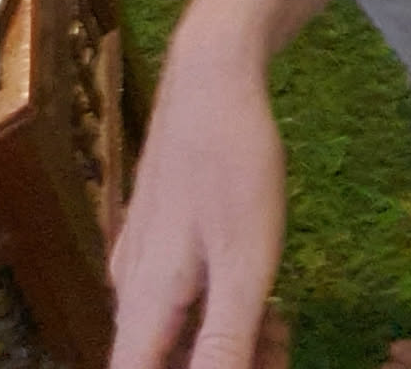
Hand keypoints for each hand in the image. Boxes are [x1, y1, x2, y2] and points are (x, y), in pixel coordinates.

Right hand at [110, 25, 286, 368]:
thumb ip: (225, 345)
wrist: (212, 72)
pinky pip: (181, 302)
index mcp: (142, 303)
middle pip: (163, 365)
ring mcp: (141, 260)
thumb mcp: (244, 266)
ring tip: (280, 322)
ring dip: (229, 346)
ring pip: (177, 336)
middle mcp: (129, 288)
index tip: (234, 366)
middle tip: (280, 347)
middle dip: (224, 368)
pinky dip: (221, 313)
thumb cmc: (231, 165)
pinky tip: (263, 295)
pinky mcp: (157, 238)